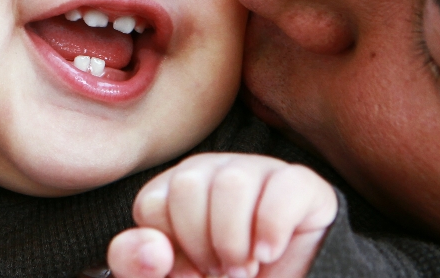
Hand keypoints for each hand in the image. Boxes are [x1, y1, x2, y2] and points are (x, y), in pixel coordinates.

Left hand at [107, 153, 336, 277]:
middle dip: (202, 243)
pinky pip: (282, 187)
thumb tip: (152, 249)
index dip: (172, 248)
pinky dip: (272, 230)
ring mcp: (259, 171)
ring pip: (232, 182)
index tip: (194, 269)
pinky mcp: (301, 184)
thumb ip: (138, 264)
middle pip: (187, 184)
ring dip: (236, 241)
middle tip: (222, 269)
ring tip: (247, 266)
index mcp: (176, 191)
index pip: (152, 204)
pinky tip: (269, 252)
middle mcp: (215, 172)